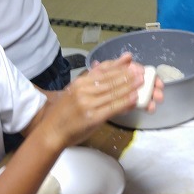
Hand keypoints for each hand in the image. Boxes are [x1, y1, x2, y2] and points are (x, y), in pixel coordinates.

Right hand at [40, 54, 158, 147]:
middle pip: (110, 79)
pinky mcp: (92, 117)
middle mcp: (83, 90)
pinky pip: (112, 107)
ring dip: (129, 86)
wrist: (51, 132)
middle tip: (142, 70)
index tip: (131, 61)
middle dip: (128, 74)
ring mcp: (88, 103)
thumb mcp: (75, 92)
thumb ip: (91, 83)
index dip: (118, 65)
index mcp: (80, 82)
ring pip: (113, 92)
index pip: (103, 70)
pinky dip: (124, 101)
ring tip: (142, 81)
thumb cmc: (64, 113)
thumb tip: (106, 70)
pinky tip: (134, 98)